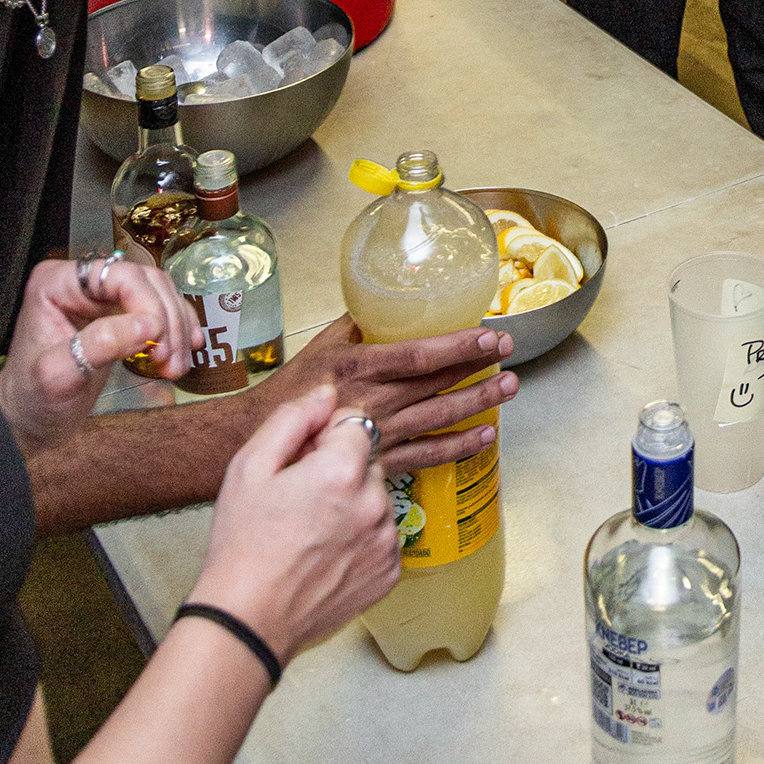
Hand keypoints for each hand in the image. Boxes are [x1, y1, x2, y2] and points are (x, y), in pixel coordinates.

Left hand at [0, 254, 198, 452]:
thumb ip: (100, 345)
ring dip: (176, 329)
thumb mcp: (58, 376)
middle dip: (166, 321)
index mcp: (57, 282)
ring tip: (174, 367)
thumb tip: (150, 327)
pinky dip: (178, 330)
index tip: (158, 343)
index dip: (147, 303)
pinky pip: (160, 311)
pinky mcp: (119, 316)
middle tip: (169, 362)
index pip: (118, 276)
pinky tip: (185, 352)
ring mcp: (103, 297)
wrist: (31, 421)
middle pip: (145, 282)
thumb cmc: (32, 400)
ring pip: (159, 294)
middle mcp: (82, 281)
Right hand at [193, 383, 401, 665]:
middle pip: (368, 460)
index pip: (355, 421)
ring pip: (376, 498)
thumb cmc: (242, 545)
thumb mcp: (248, 467)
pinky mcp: (389, 572)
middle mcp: (374, 502)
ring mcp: (386, 541)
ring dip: (353, 504)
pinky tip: (325, 554)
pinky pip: (382, 536)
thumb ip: (292, 419)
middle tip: (300, 499)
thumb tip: (325, 394)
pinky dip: (361, 539)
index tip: (301, 460)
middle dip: (341, 469)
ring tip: (310, 531)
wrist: (248, 620)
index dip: (324, 436)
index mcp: (342, 470)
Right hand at [252, 316, 516, 474]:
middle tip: (509, 352)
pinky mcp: (379, 465)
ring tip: (509, 387)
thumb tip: (387, 298)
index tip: (488, 334)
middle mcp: (371, 403)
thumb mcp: (319, 347)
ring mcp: (378, 437)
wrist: (254, 444)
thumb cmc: (288, 393)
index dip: (458, 345)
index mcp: (356, 369)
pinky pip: (426, 457)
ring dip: (478, 403)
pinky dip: (459, 447)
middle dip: (477, 367)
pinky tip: (486, 436)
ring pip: (438, 419)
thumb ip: (356, 325)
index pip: (418, 355)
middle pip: (435, 384)